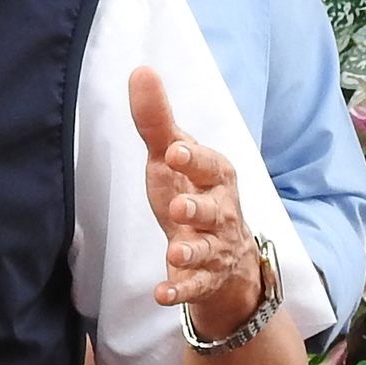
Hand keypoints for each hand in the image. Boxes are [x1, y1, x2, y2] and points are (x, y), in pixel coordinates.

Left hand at [130, 68, 260, 338]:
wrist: (225, 256)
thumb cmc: (193, 194)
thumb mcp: (172, 159)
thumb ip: (156, 120)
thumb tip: (140, 70)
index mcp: (217, 177)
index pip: (211, 165)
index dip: (194, 159)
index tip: (174, 151)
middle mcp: (222, 212)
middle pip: (215, 209)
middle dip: (198, 209)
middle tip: (178, 208)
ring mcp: (216, 248)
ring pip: (207, 250)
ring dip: (191, 251)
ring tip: (174, 251)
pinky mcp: (205, 279)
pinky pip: (195, 286)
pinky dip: (179, 290)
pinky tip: (162, 294)